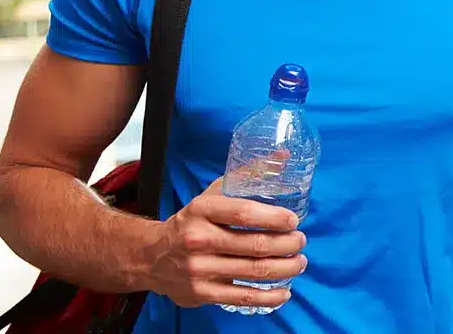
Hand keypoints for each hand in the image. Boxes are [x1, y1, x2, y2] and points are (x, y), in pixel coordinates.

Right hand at [146, 177, 306, 308]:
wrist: (151, 256)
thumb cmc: (193, 221)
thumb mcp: (213, 194)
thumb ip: (247, 175)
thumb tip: (283, 156)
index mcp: (202, 210)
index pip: (244, 213)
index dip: (274, 218)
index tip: (293, 221)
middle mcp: (199, 239)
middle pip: (255, 244)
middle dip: (287, 244)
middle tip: (301, 241)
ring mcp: (200, 269)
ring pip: (254, 271)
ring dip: (285, 268)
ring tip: (300, 262)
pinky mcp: (202, 293)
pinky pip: (242, 296)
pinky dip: (269, 296)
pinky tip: (284, 292)